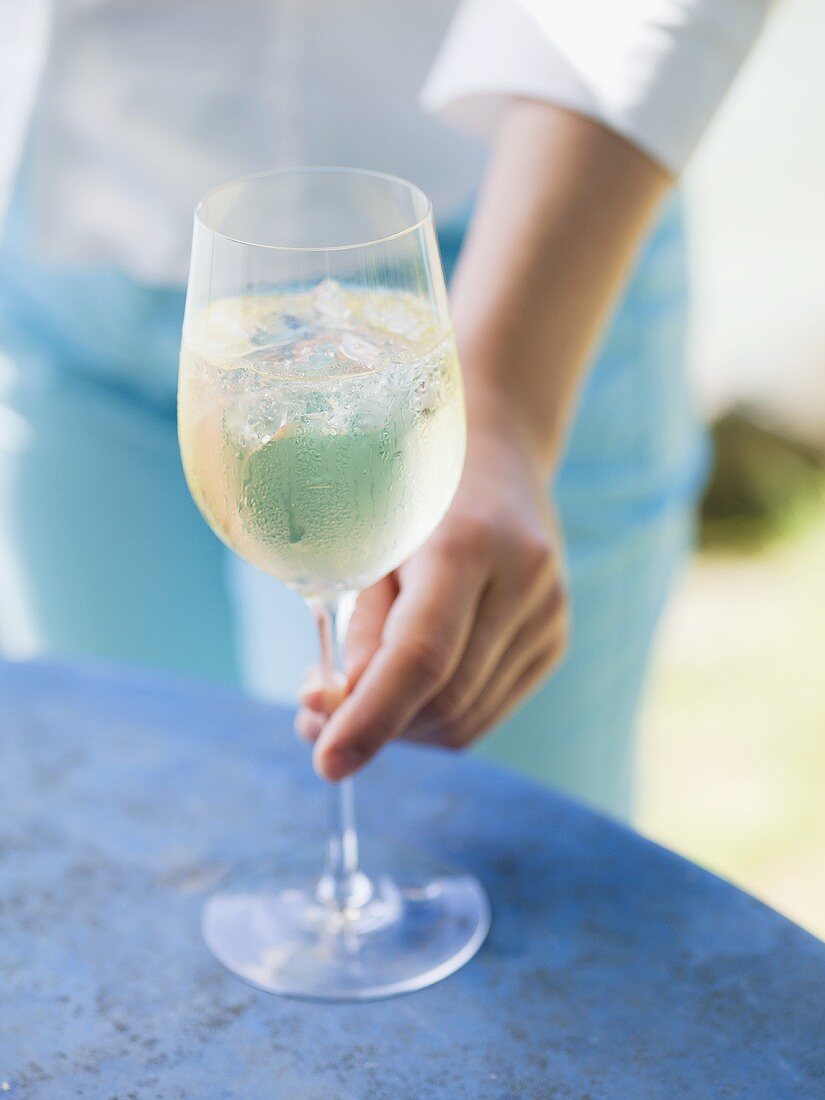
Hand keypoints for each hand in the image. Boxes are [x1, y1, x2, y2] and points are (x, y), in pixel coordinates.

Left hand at [295, 422, 568, 780]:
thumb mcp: (368, 541)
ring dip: (402, 727)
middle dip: (376, 724)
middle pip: (444, 698)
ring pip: (466, 719)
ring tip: (360, 695)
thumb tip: (330, 714)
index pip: (422, 657)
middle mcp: (523, 581)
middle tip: (316, 714)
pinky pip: (486, 712)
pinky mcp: (554, 641)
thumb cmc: (411, 495)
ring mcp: (549, 615)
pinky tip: (407, 687)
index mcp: (468, 543)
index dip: (371, 718)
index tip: (326, 763)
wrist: (495, 458)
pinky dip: (434, 718)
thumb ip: (357, 627)